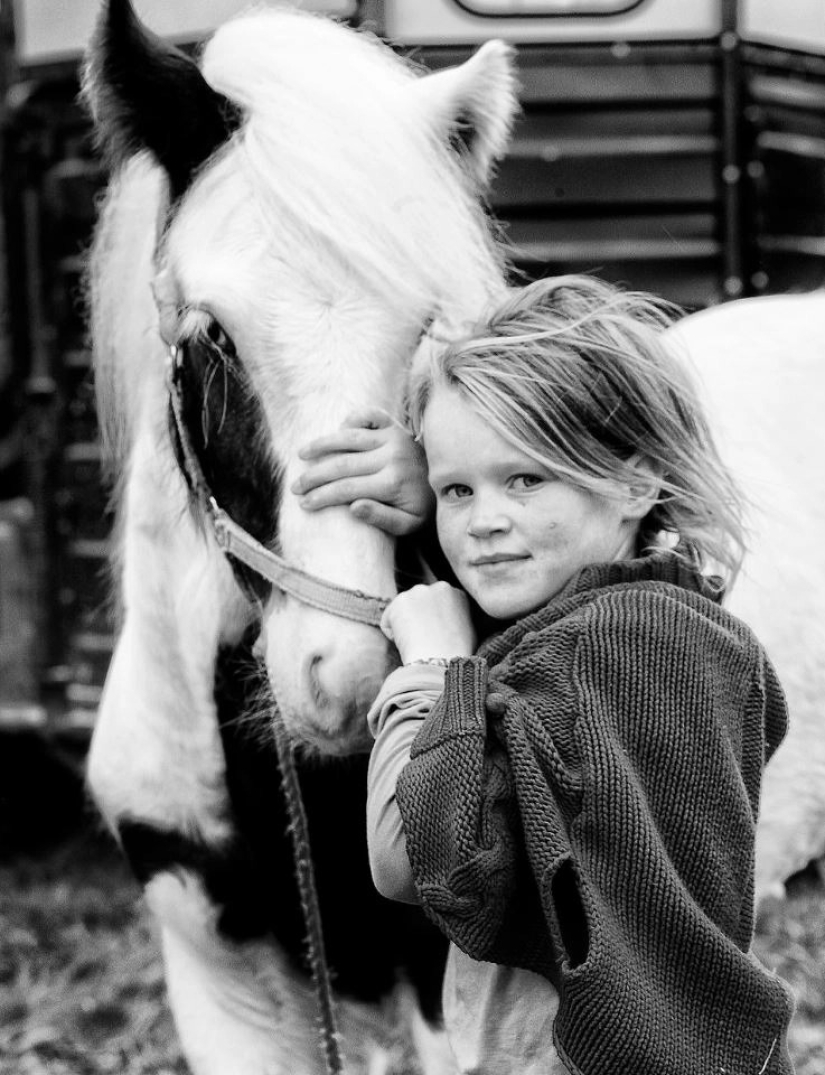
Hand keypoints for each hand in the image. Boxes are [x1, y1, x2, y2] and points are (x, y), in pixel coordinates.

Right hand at [292, 410, 433, 535]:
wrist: (446, 482)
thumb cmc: (422, 507)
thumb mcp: (408, 524)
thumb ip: (382, 518)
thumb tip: (353, 507)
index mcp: (393, 482)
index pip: (347, 488)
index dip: (322, 496)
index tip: (304, 504)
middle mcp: (392, 456)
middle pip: (342, 464)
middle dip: (314, 476)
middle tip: (295, 487)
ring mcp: (394, 437)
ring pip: (349, 437)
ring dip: (322, 444)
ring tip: (301, 455)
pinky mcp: (395, 426)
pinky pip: (370, 415)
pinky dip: (353, 418)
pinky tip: (336, 430)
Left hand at [380, 582, 475, 664]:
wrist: (441, 662)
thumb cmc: (456, 655)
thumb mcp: (468, 631)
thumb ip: (458, 618)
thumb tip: (448, 621)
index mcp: (456, 593)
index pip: (437, 604)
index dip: (434, 624)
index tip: (437, 637)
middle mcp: (438, 586)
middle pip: (419, 604)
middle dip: (419, 619)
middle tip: (425, 641)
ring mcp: (418, 592)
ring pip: (403, 612)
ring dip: (406, 627)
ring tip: (418, 643)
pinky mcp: (398, 602)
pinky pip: (388, 621)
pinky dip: (392, 635)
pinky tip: (407, 643)